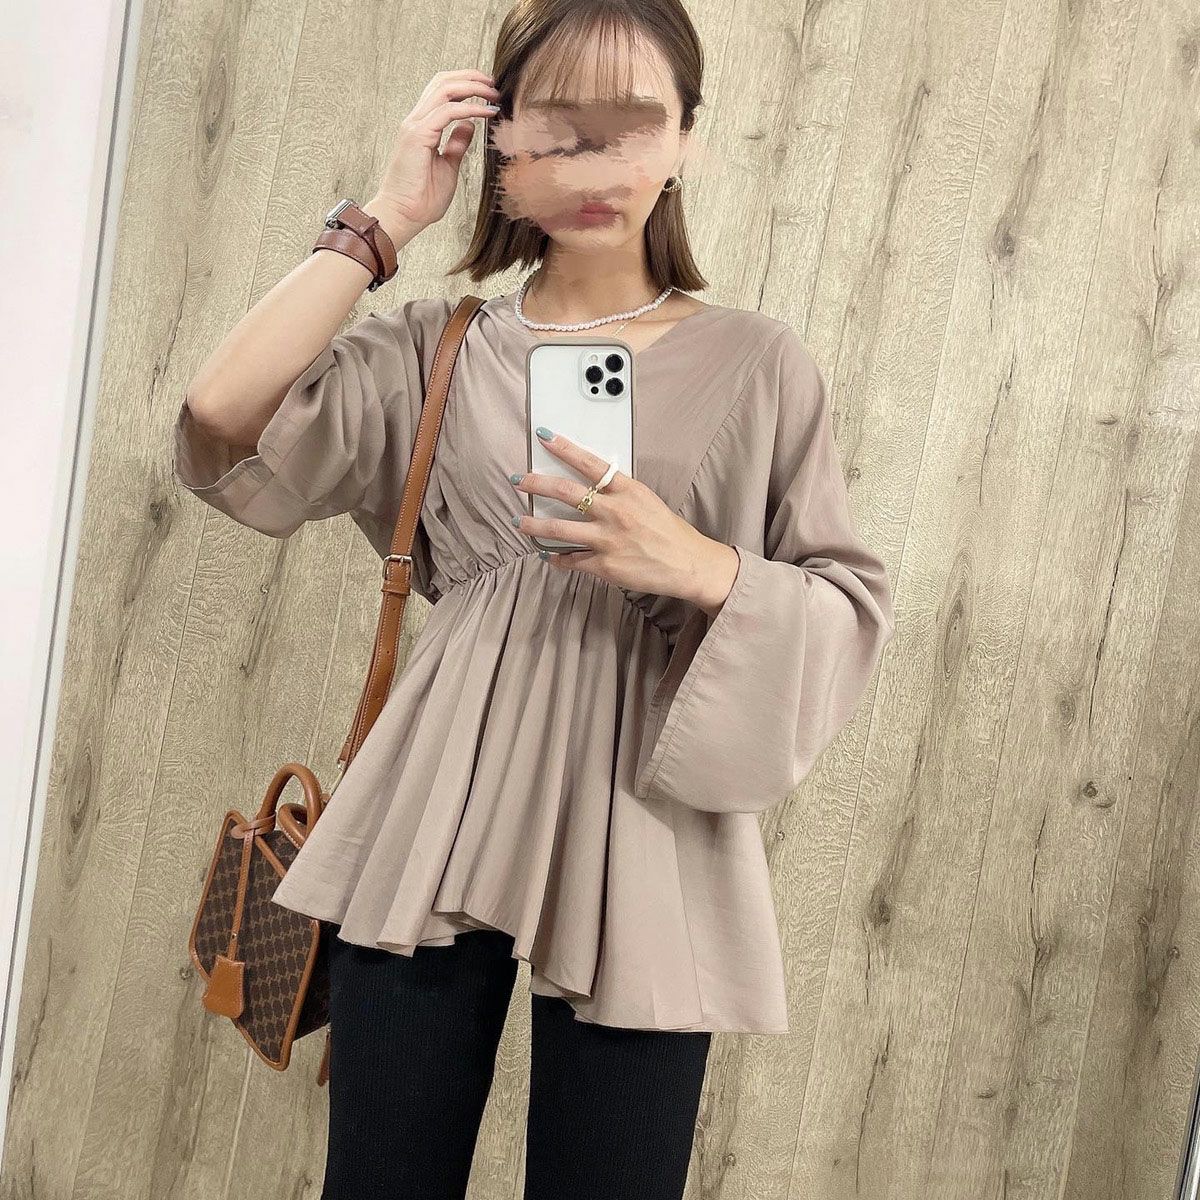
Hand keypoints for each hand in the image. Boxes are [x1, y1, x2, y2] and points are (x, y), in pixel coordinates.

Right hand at [369, 69, 501, 236]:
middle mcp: (416, 121)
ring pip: (444, 90)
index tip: (489, 90)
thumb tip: (469, 125)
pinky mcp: (417, 136)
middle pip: (442, 82)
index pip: (442, 91)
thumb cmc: (422, 199)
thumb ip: (457, 144)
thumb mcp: (448, 166)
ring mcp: (415, 126)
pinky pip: (447, 112)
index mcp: (422, 126)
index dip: (465, 84)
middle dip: (470, 77)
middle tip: (494, 83)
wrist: (403, 215)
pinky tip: (487, 112)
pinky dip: (470, 108)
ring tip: (493, 93)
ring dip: (472, 87)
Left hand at [509, 429, 740, 617]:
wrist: (689, 563)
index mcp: (627, 490)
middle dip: (536, 485)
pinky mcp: (605, 565)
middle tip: (518, 481)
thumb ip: (619, 492)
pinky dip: (557, 559)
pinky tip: (548, 556)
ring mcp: (608, 540)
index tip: (544, 437)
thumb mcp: (646, 500)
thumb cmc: (669, 531)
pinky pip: (571, 560)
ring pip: (558, 530)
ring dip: (534, 526)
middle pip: (566, 493)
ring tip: (519, 522)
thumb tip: (591, 486)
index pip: (590, 463)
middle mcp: (615, 512)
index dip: (564, 448)